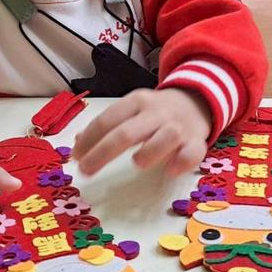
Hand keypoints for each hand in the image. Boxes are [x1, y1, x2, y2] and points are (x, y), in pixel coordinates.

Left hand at [73, 88, 212, 176]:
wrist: (196, 101)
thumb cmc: (154, 113)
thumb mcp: (131, 111)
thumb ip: (107, 126)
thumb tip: (78, 144)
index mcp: (136, 102)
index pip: (108, 119)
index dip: (89, 139)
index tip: (75, 158)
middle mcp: (156, 113)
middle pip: (128, 131)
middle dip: (104, 152)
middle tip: (86, 171)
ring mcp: (178, 127)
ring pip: (166, 136)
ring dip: (150, 151)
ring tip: (136, 164)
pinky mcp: (196, 141)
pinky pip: (192, 151)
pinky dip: (182, 161)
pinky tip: (170, 171)